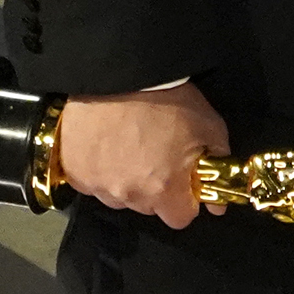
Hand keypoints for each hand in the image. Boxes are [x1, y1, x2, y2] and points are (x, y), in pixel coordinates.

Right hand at [56, 83, 227, 228]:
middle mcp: (128, 195)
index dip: (187, 202)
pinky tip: (108, 146)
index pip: (180, 218)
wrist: (118, 75)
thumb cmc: (169, 100)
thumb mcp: (210, 126)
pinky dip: (103, 172)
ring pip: (120, 197)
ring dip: (128, 182)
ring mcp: (97, 187)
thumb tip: (218, 204)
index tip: (187, 183)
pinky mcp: (74, 174)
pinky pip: (94, 184)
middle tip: (159, 157)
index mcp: (163, 189)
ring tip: (131, 148)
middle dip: (159, 189)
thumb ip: (218, 166)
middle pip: (150, 207)